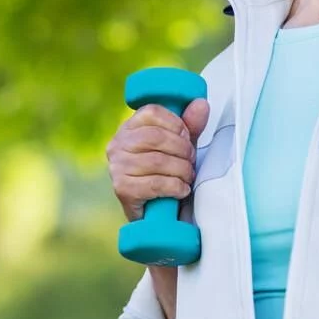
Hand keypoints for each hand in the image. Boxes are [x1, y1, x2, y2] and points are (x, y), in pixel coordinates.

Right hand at [106, 99, 209, 221]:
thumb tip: (201, 104)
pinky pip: (156, 183)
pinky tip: (181, 190)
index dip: (176, 123)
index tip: (187, 137)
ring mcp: (117, 167)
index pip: (152, 112)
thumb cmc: (166, 172)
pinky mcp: (122, 189)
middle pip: (156, 136)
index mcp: (129, 127)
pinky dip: (175, 187)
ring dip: (182, 170)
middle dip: (182, 149)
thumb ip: (190, 125)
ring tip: (187, 177)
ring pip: (158, 161)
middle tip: (191, 161)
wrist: (154, 214)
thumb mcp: (180, 145)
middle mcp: (117, 144)